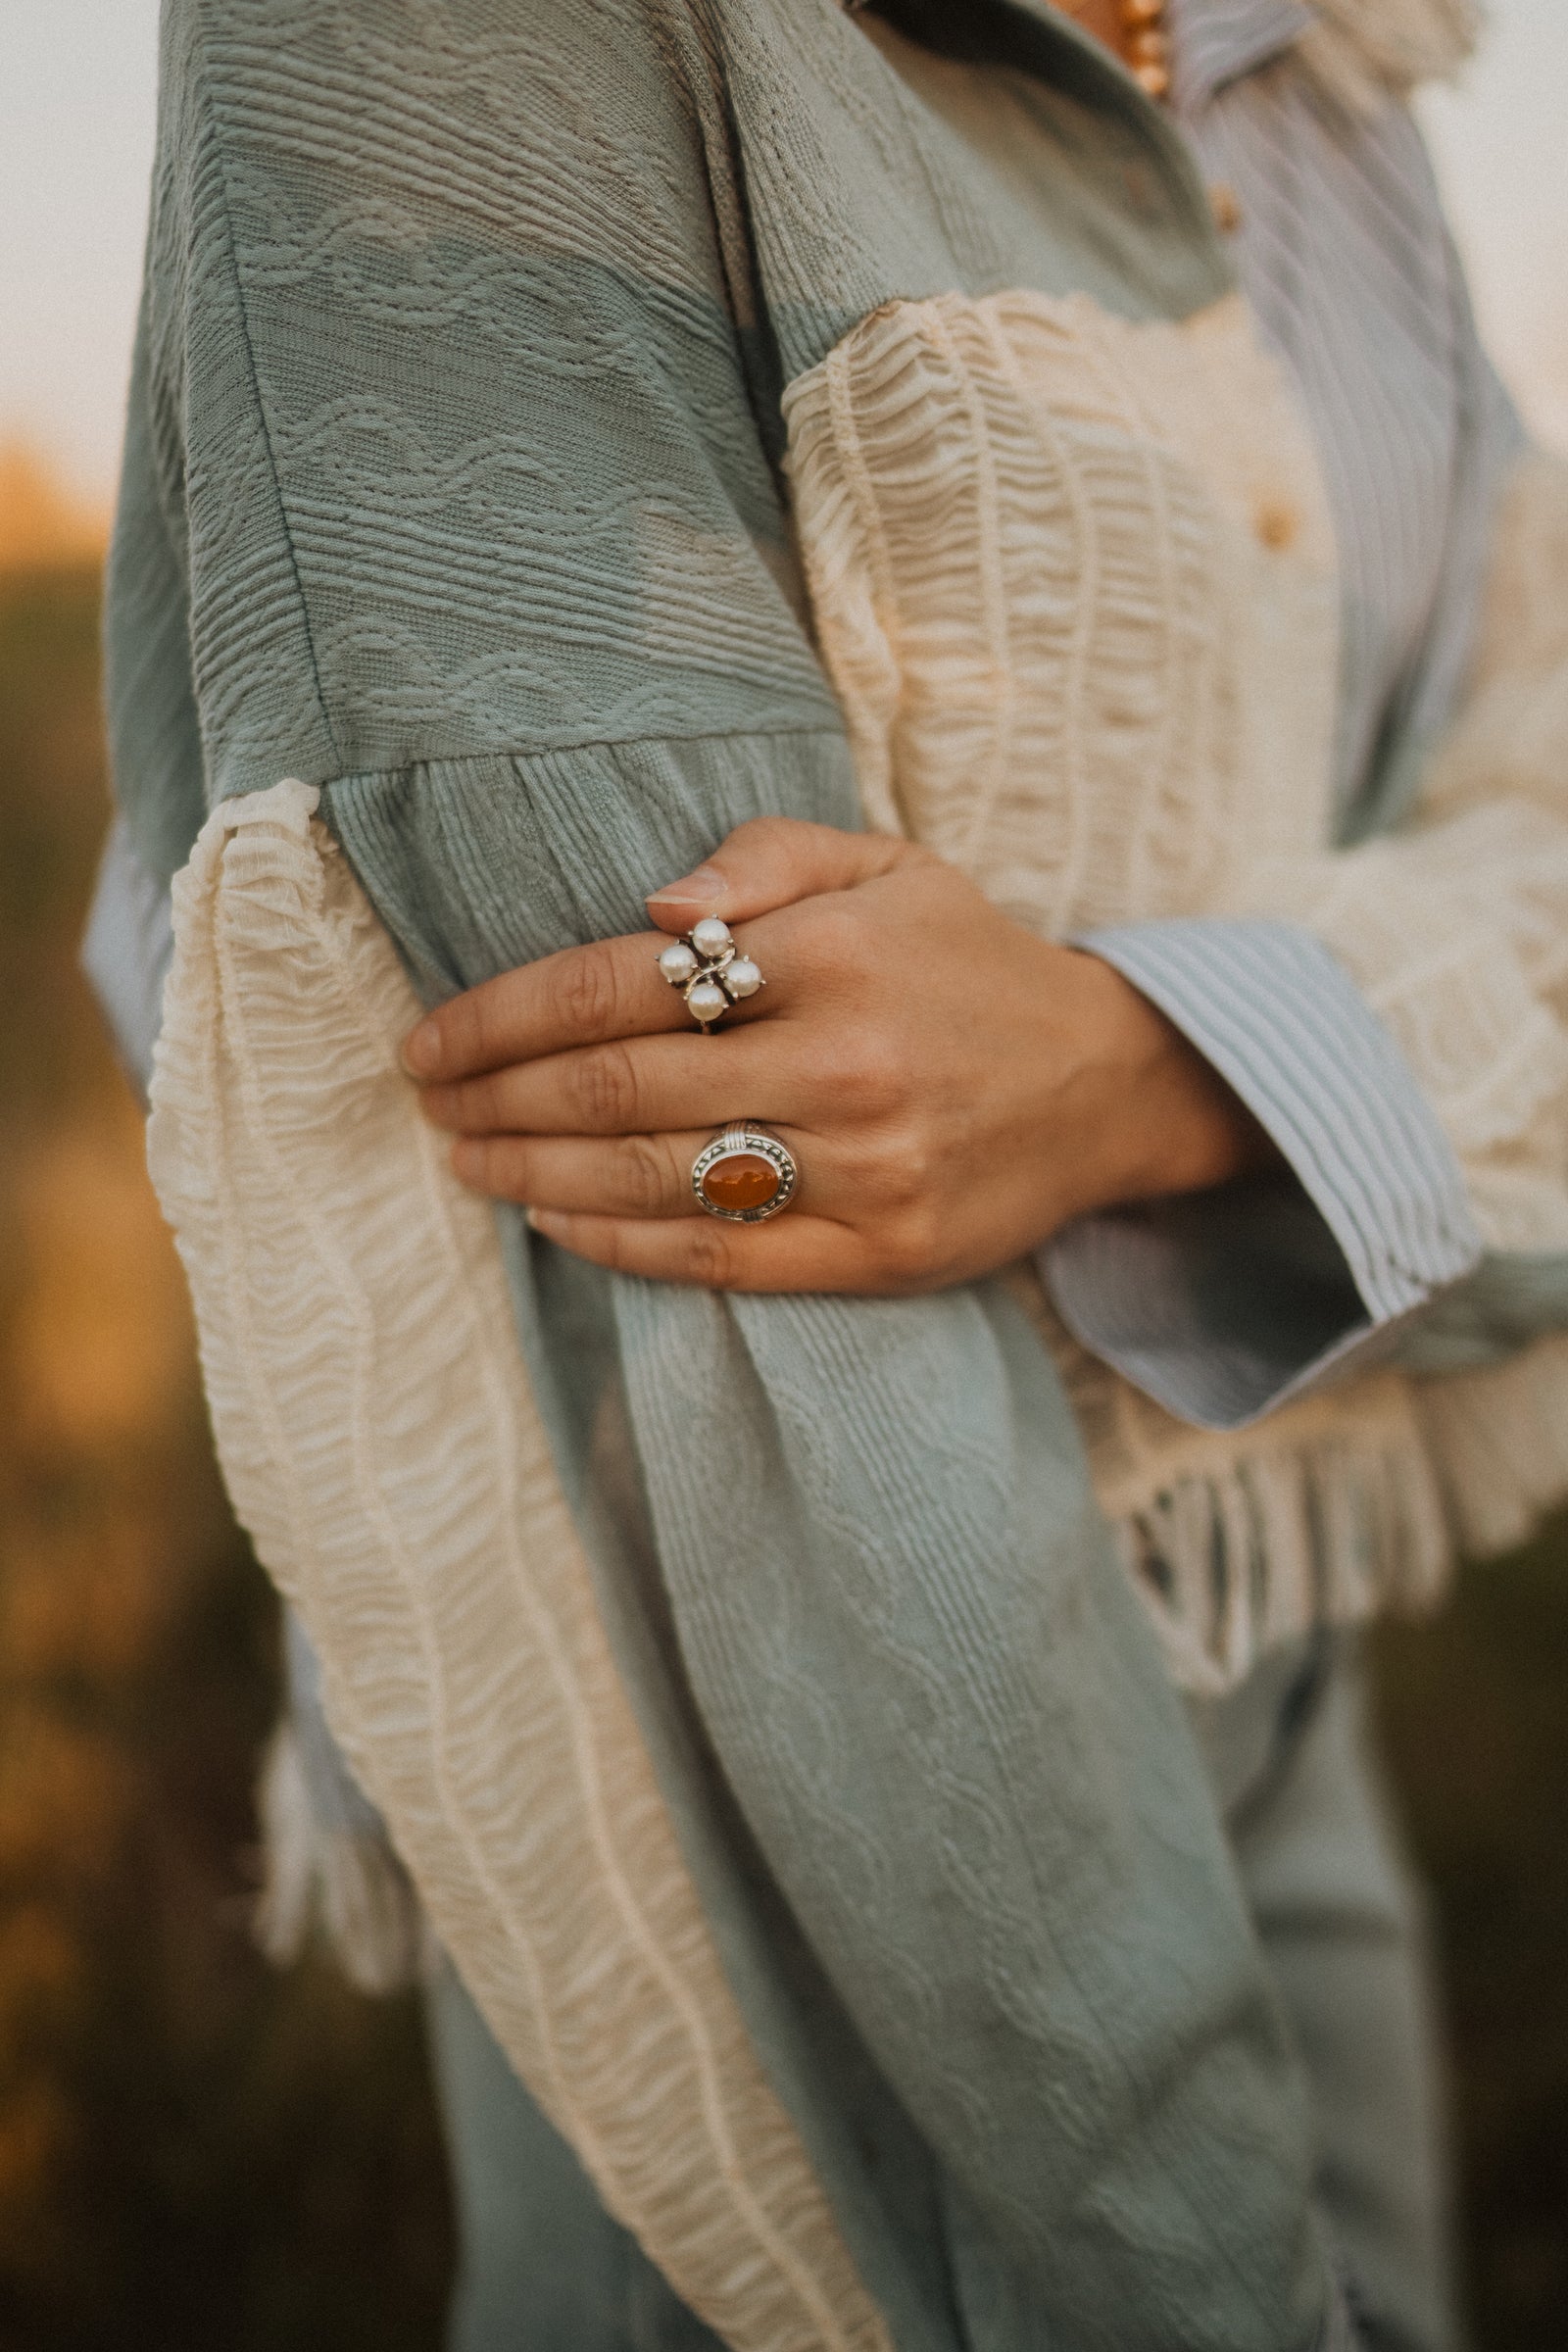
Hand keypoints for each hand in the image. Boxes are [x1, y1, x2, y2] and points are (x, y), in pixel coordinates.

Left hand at [404, 820, 1269, 1293]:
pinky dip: (617, 1244)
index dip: (502, 1017)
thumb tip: (648, 908)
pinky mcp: (879, 1254)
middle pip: (616, 1090)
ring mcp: (863, 1169)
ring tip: (465, 1162)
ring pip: (653, 1180)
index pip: (618, 986)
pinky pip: (719, 1260)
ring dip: (532, 1175)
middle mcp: (842, 1064)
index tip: (432, 1038)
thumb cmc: (969, 963)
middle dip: (495, 1098)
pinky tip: (552, 1222)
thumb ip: (767, 858)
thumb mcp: (889, 865)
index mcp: (831, 954)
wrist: (1109, 1082)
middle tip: (427, 1103)